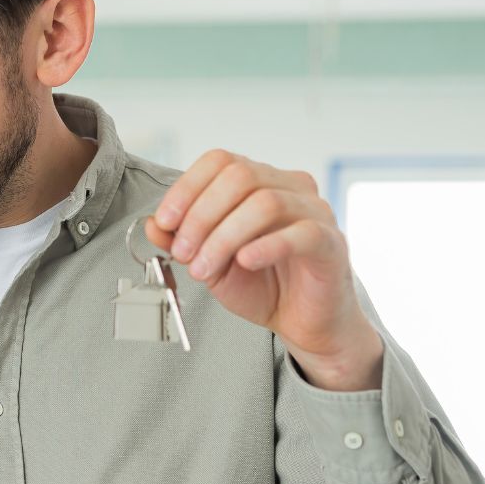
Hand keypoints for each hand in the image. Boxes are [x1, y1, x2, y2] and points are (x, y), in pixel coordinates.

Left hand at [147, 150, 383, 390]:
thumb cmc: (262, 285)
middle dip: (201, 215)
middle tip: (182, 253)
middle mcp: (290, 186)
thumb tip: (152, 224)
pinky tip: (245, 261)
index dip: (186, 188)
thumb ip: (181, 240)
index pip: (220, 161)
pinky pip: (300, 233)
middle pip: (240, 176)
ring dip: (223, 237)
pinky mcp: (331, 241)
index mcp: (261, 181)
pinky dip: (266, 246)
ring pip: (265, 203)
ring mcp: (315, 211)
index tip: (165, 222)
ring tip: (203, 269)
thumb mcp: (209, 262)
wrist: (303, 322)